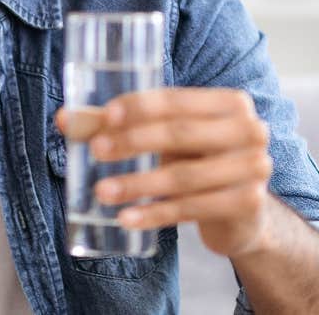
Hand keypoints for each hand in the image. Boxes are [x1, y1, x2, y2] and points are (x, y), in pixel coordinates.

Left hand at [56, 88, 273, 257]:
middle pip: (180, 134)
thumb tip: (64, 119)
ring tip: (102, 192)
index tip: (105, 117)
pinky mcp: (247, 203)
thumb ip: (119, 126)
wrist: (244, 211)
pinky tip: (126, 219)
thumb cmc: (196, 160)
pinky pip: (192, 209)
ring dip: (138, 184)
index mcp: (230, 103)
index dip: (140, 106)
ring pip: (183, 176)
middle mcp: (250, 130)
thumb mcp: (166, 139)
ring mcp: (254, 168)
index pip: (177, 100)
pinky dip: (155, 214)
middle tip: (97, 151)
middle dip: (134, 142)